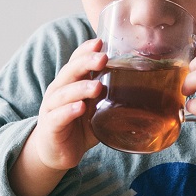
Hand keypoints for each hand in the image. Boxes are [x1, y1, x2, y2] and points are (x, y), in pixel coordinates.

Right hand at [10, 39, 105, 195]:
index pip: (76, 60)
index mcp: (71, 82)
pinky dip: (68, 111)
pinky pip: (58, 116)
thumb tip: (145, 88)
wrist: (56, 152)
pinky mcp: (50, 126)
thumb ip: (112, 96)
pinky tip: (79, 108)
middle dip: (86, 63)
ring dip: (81, 88)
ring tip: (97, 86)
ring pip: (64, 93)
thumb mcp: (97, 108)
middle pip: (70, 72)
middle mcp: (59, 91)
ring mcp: (52, 108)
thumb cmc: (79, 125)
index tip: (100, 42)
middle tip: (102, 59)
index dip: (86, 50)